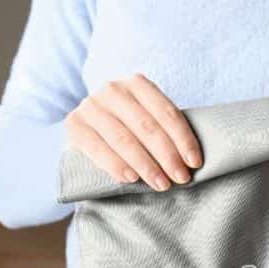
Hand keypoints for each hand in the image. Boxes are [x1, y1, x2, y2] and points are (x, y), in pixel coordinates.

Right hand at [65, 74, 201, 190]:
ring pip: (124, 139)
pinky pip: (98, 148)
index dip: (183, 138)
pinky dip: (117, 165)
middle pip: (146, 126)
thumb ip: (164, 132)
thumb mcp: (147, 122)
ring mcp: (91, 106)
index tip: (195, 163)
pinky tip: (132, 179)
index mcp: (137, 83)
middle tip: (181, 178)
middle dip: (167, 155)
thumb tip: (191, 161)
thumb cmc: (128, 130)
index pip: (166, 112)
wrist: (89, 132)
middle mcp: (112, 89)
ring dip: (146, 165)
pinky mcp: (74, 124)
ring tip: (161, 184)